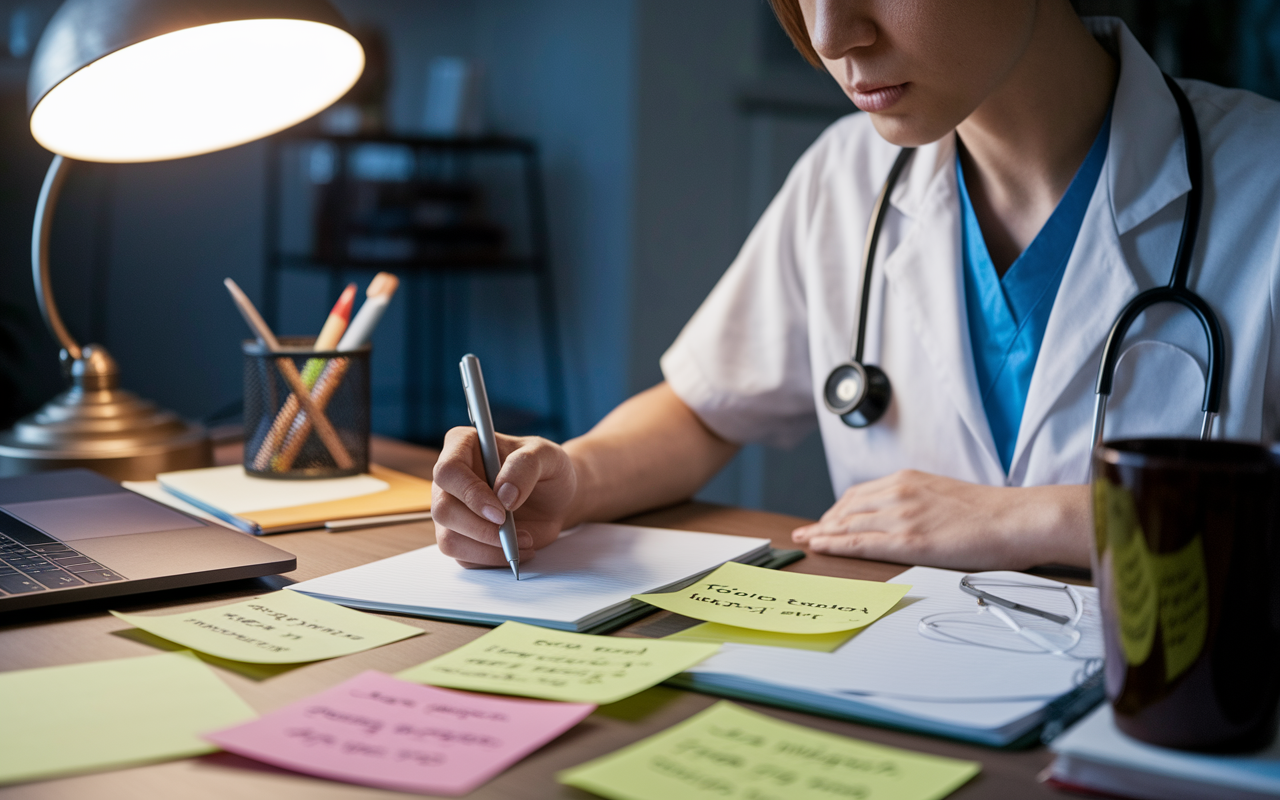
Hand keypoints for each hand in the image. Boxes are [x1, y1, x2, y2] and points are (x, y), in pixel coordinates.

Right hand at [431, 427, 576, 568]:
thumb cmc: (546, 469)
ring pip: (449, 540)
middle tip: (511, 532)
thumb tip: (504, 495)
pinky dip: (493, 559)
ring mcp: (452, 510)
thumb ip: (526, 466)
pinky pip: (464, 558)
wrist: (554, 498)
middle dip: (479, 528)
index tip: (501, 510)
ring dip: (488, 548)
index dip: (470, 493)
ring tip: (524, 541)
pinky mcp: (461, 536)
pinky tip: (518, 549)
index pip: (448, 471)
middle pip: (443, 510)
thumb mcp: (547, 456)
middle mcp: (450, 479)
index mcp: (463, 446)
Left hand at [790, 470, 1089, 569]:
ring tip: (806, 542)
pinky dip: (835, 545)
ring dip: (823, 534)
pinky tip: (820, 547)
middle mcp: (898, 493)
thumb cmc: (990, 512)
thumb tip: (903, 515)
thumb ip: (917, 500)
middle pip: (847, 508)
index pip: (859, 494)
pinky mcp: (909, 541)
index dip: (837, 509)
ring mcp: (902, 516)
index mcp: (907, 479)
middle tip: (806, 533)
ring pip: (849, 525)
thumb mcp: (943, 493)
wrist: (1017, 519)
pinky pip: (861, 543)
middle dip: (823, 522)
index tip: (823, 519)